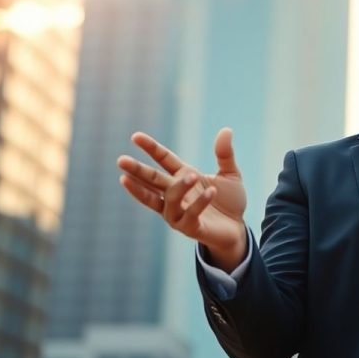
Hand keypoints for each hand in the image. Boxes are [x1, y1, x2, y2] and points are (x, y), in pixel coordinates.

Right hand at [118, 128, 247, 270]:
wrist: (237, 228)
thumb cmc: (229, 201)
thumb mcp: (230, 174)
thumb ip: (225, 154)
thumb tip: (227, 130)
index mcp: (182, 176)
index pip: (163, 159)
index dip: (150, 148)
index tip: (135, 136)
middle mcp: (176, 194)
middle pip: (153, 180)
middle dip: (137, 171)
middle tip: (121, 160)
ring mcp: (180, 212)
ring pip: (169, 199)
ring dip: (178, 187)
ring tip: (191, 175)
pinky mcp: (190, 227)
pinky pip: (191, 214)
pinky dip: (199, 203)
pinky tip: (211, 192)